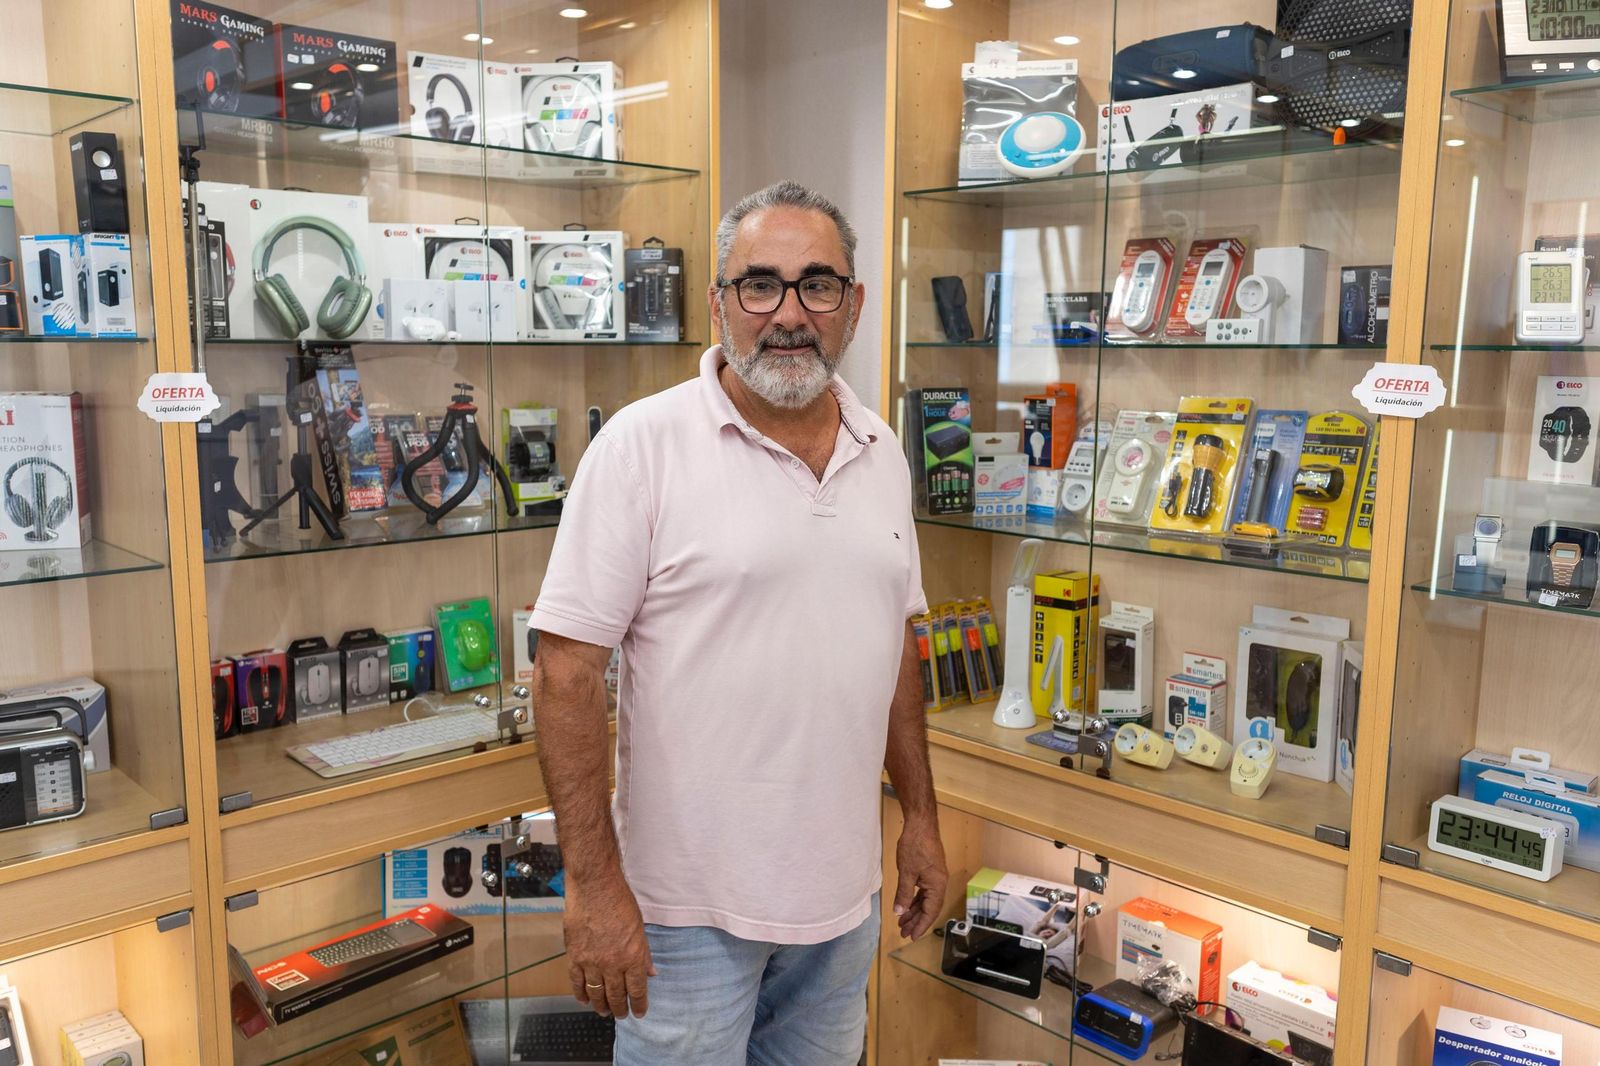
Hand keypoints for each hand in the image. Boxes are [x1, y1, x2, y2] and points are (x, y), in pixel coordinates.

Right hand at [565, 874, 655, 1017]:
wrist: (594, 886)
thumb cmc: (620, 902)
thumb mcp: (639, 928)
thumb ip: (644, 953)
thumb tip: (651, 972)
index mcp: (632, 957)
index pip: (637, 990)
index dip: (639, 1004)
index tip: (640, 1012)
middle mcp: (612, 964)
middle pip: (616, 995)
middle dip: (620, 1009)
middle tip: (621, 1015)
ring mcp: (591, 962)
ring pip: (596, 993)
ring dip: (601, 1006)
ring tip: (605, 1012)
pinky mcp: (574, 956)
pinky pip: (577, 982)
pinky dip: (580, 994)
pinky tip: (584, 1000)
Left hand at [893, 816, 946, 939]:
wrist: (920, 824)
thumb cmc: (916, 845)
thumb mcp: (906, 872)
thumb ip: (903, 894)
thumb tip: (899, 912)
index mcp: (937, 885)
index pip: (930, 912)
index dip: (921, 926)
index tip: (911, 936)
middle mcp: (939, 883)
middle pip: (929, 908)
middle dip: (916, 921)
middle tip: (904, 932)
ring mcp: (934, 878)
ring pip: (925, 900)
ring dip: (914, 911)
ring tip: (902, 922)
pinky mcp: (929, 872)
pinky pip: (923, 892)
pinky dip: (914, 900)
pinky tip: (906, 906)